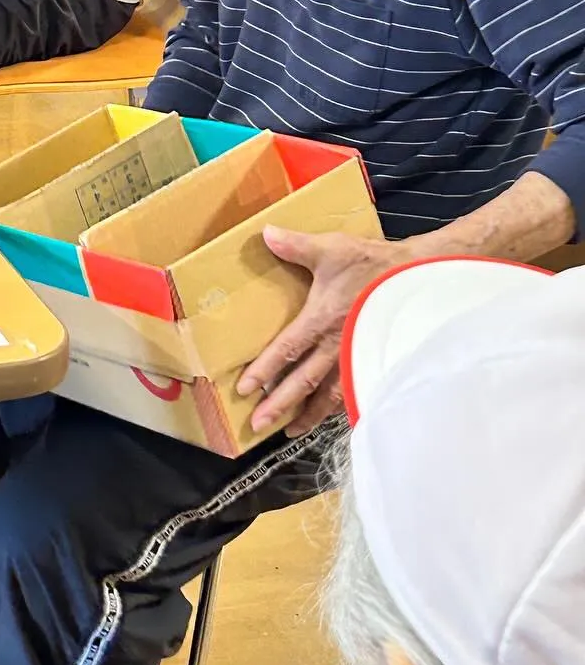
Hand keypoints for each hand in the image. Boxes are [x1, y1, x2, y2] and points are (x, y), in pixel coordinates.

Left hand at [238, 227, 406, 437]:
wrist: (419, 277)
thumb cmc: (374, 264)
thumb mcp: (332, 249)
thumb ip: (297, 246)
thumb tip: (265, 234)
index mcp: (322, 321)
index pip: (287, 351)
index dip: (264, 371)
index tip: (245, 389)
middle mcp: (338, 346)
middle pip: (304, 382)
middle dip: (280, 405)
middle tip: (257, 425)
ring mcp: (357, 358)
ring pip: (329, 395)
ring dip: (309, 415)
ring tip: (291, 430)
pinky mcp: (372, 361)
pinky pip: (353, 391)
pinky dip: (338, 408)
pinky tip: (329, 417)